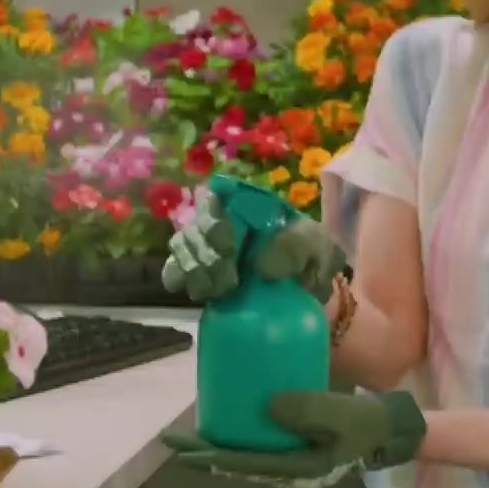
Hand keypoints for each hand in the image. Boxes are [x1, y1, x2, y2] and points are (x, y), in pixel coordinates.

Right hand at [161, 194, 346, 306]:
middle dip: (208, 254)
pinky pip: (172, 267)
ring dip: (195, 270)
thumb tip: (261, 267)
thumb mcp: (316, 246)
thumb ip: (294, 248)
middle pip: (197, 225)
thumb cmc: (309, 256)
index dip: (216, 218)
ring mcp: (203, 242)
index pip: (219, 194)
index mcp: (249, 203)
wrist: (302, 284)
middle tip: (229, 282)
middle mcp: (221, 216)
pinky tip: (197, 293)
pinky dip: (178, 277)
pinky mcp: (192, 268)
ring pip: (182, 245)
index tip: (228, 247)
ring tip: (219, 293)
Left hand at [161, 390, 426, 485]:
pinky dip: (239, 431)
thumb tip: (267, 404)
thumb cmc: (365, 424)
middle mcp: (285, 468)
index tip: (180, 446)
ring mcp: (289, 459)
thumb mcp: (341, 415)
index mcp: (293, 468)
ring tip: (193, 428)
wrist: (388, 429)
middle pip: (235, 460)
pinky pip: (259, 441)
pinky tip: (231, 414)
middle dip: (203, 451)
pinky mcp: (294, 445)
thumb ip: (308, 410)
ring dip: (218, 443)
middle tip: (172, 438)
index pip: (241, 462)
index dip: (207, 454)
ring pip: (244, 453)